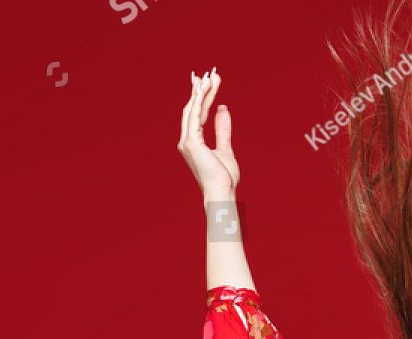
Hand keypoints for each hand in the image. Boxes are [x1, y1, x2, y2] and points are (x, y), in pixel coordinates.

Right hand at [178, 68, 238, 198]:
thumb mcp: (225, 148)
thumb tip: (223, 109)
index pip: (198, 114)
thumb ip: (222, 129)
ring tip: (209, 76)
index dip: (203, 97)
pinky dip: (200, 101)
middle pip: (193, 108)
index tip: (209, 81)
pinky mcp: (191, 142)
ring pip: (193, 109)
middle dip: (200, 90)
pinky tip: (205, 89)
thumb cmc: (224, 176)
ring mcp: (187, 141)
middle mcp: (186, 140)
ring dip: (201, 92)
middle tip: (208, 73)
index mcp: (193, 142)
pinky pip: (195, 116)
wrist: (222, 191)